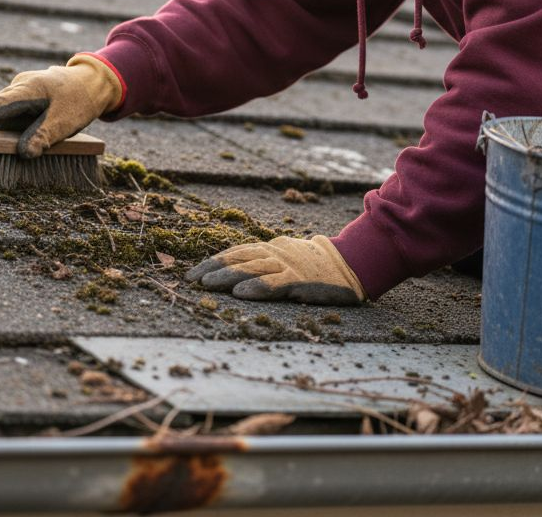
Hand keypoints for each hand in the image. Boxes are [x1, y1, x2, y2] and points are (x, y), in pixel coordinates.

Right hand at [0, 55, 121, 156]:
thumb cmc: (80, 100)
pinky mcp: (22, 97)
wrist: (92, 81)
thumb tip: (23, 154)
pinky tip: (7, 140)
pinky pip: (8, 112)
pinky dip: (5, 126)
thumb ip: (44, 137)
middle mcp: (19, 87)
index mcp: (29, 89)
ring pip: (1, 112)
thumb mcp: (66, 122)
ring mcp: (19, 90)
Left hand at [185, 236, 365, 304]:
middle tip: (191, 279)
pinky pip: (275, 283)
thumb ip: (266, 262)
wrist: (350, 264)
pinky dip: (256, 287)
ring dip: (227, 276)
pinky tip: (240, 293)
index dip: (214, 261)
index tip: (194, 272)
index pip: (237, 252)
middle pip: (238, 258)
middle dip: (213, 268)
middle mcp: (276, 253)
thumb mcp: (287, 258)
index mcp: (272, 248)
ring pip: (252, 268)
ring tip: (207, 285)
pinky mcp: (300, 280)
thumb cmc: (316, 265)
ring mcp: (288, 265)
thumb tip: (239, 275)